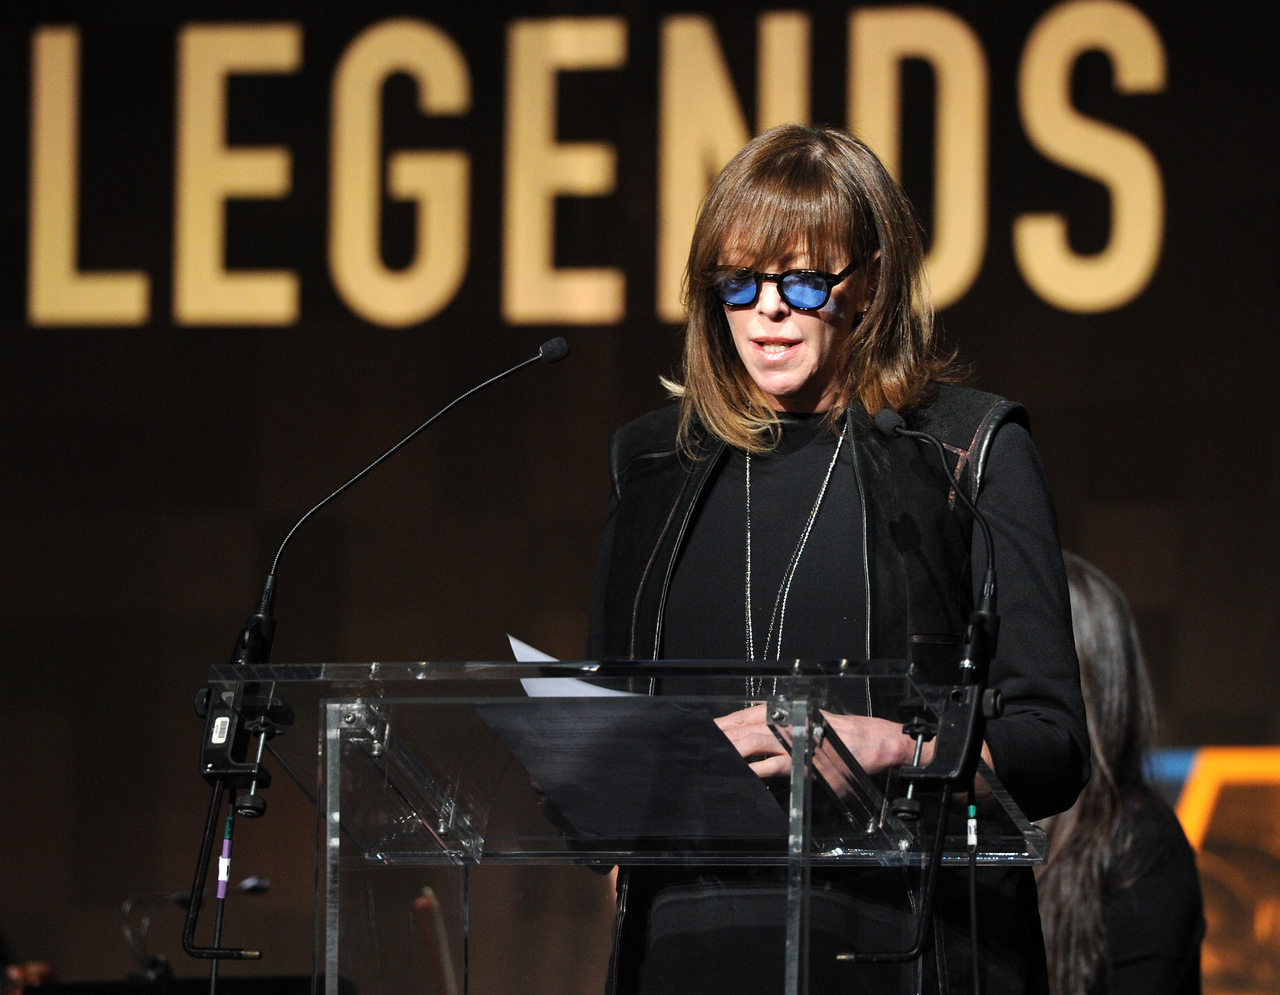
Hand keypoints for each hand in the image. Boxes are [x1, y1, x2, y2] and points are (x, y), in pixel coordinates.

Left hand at [714, 706, 925, 777]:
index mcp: (787, 714)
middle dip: (720, 735)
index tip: (706, 731)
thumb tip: (754, 743)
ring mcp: (796, 740)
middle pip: (744, 725)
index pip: (746, 715)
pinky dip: (759, 767)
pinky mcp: (806, 759)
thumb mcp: (806, 730)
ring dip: (732, 748)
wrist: (874, 743)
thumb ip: (781, 733)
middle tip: (699, 743)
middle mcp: (788, 722)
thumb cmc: (840, 738)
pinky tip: (745, 772)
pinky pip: (777, 762)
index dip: (724, 724)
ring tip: (713, 754)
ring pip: (755, 739)